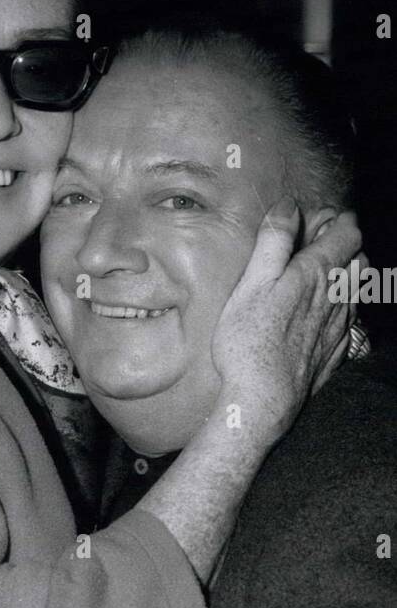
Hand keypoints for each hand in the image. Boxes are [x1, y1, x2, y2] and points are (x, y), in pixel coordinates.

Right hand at [211, 199, 363, 444]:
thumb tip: (287, 207)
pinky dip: (342, 305)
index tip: (320, 218)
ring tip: (320, 275)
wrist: (262, 400)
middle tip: (318, 243)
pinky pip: (351, 318)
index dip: (338, 219)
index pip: (347, 232)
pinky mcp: (336, 349)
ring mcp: (341, 326)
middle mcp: (338, 297)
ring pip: (358, 288)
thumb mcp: (251, 284)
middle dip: (345, 244)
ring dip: (346, 274)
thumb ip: (272, 242)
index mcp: (318, 274)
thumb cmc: (248, 342)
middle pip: (359, 258)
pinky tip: (320, 311)